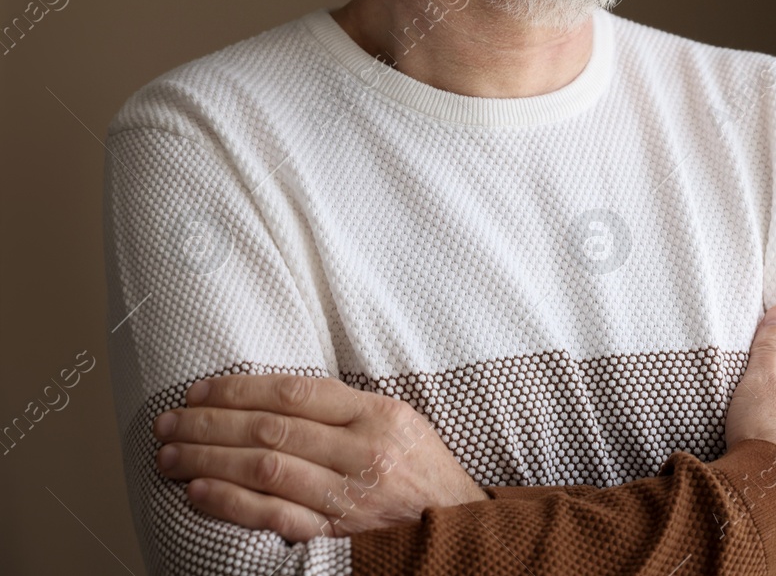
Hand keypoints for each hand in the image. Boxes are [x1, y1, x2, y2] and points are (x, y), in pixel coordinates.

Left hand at [152, 374, 486, 541]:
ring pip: (266, 468)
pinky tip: (198, 493)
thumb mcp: (401, 424)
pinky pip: (275, 517)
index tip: (200, 390)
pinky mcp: (339, 534)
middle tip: (169, 422)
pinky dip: (232, 504)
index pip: (297, 392)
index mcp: (379, 415)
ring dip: (209, 460)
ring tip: (170, 456)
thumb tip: (277, 397)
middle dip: (211, 422)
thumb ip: (348, 410)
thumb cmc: (424, 473)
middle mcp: (364, 451)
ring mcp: (350, 495)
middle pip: (272, 428)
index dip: (241, 389)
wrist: (459, 529)